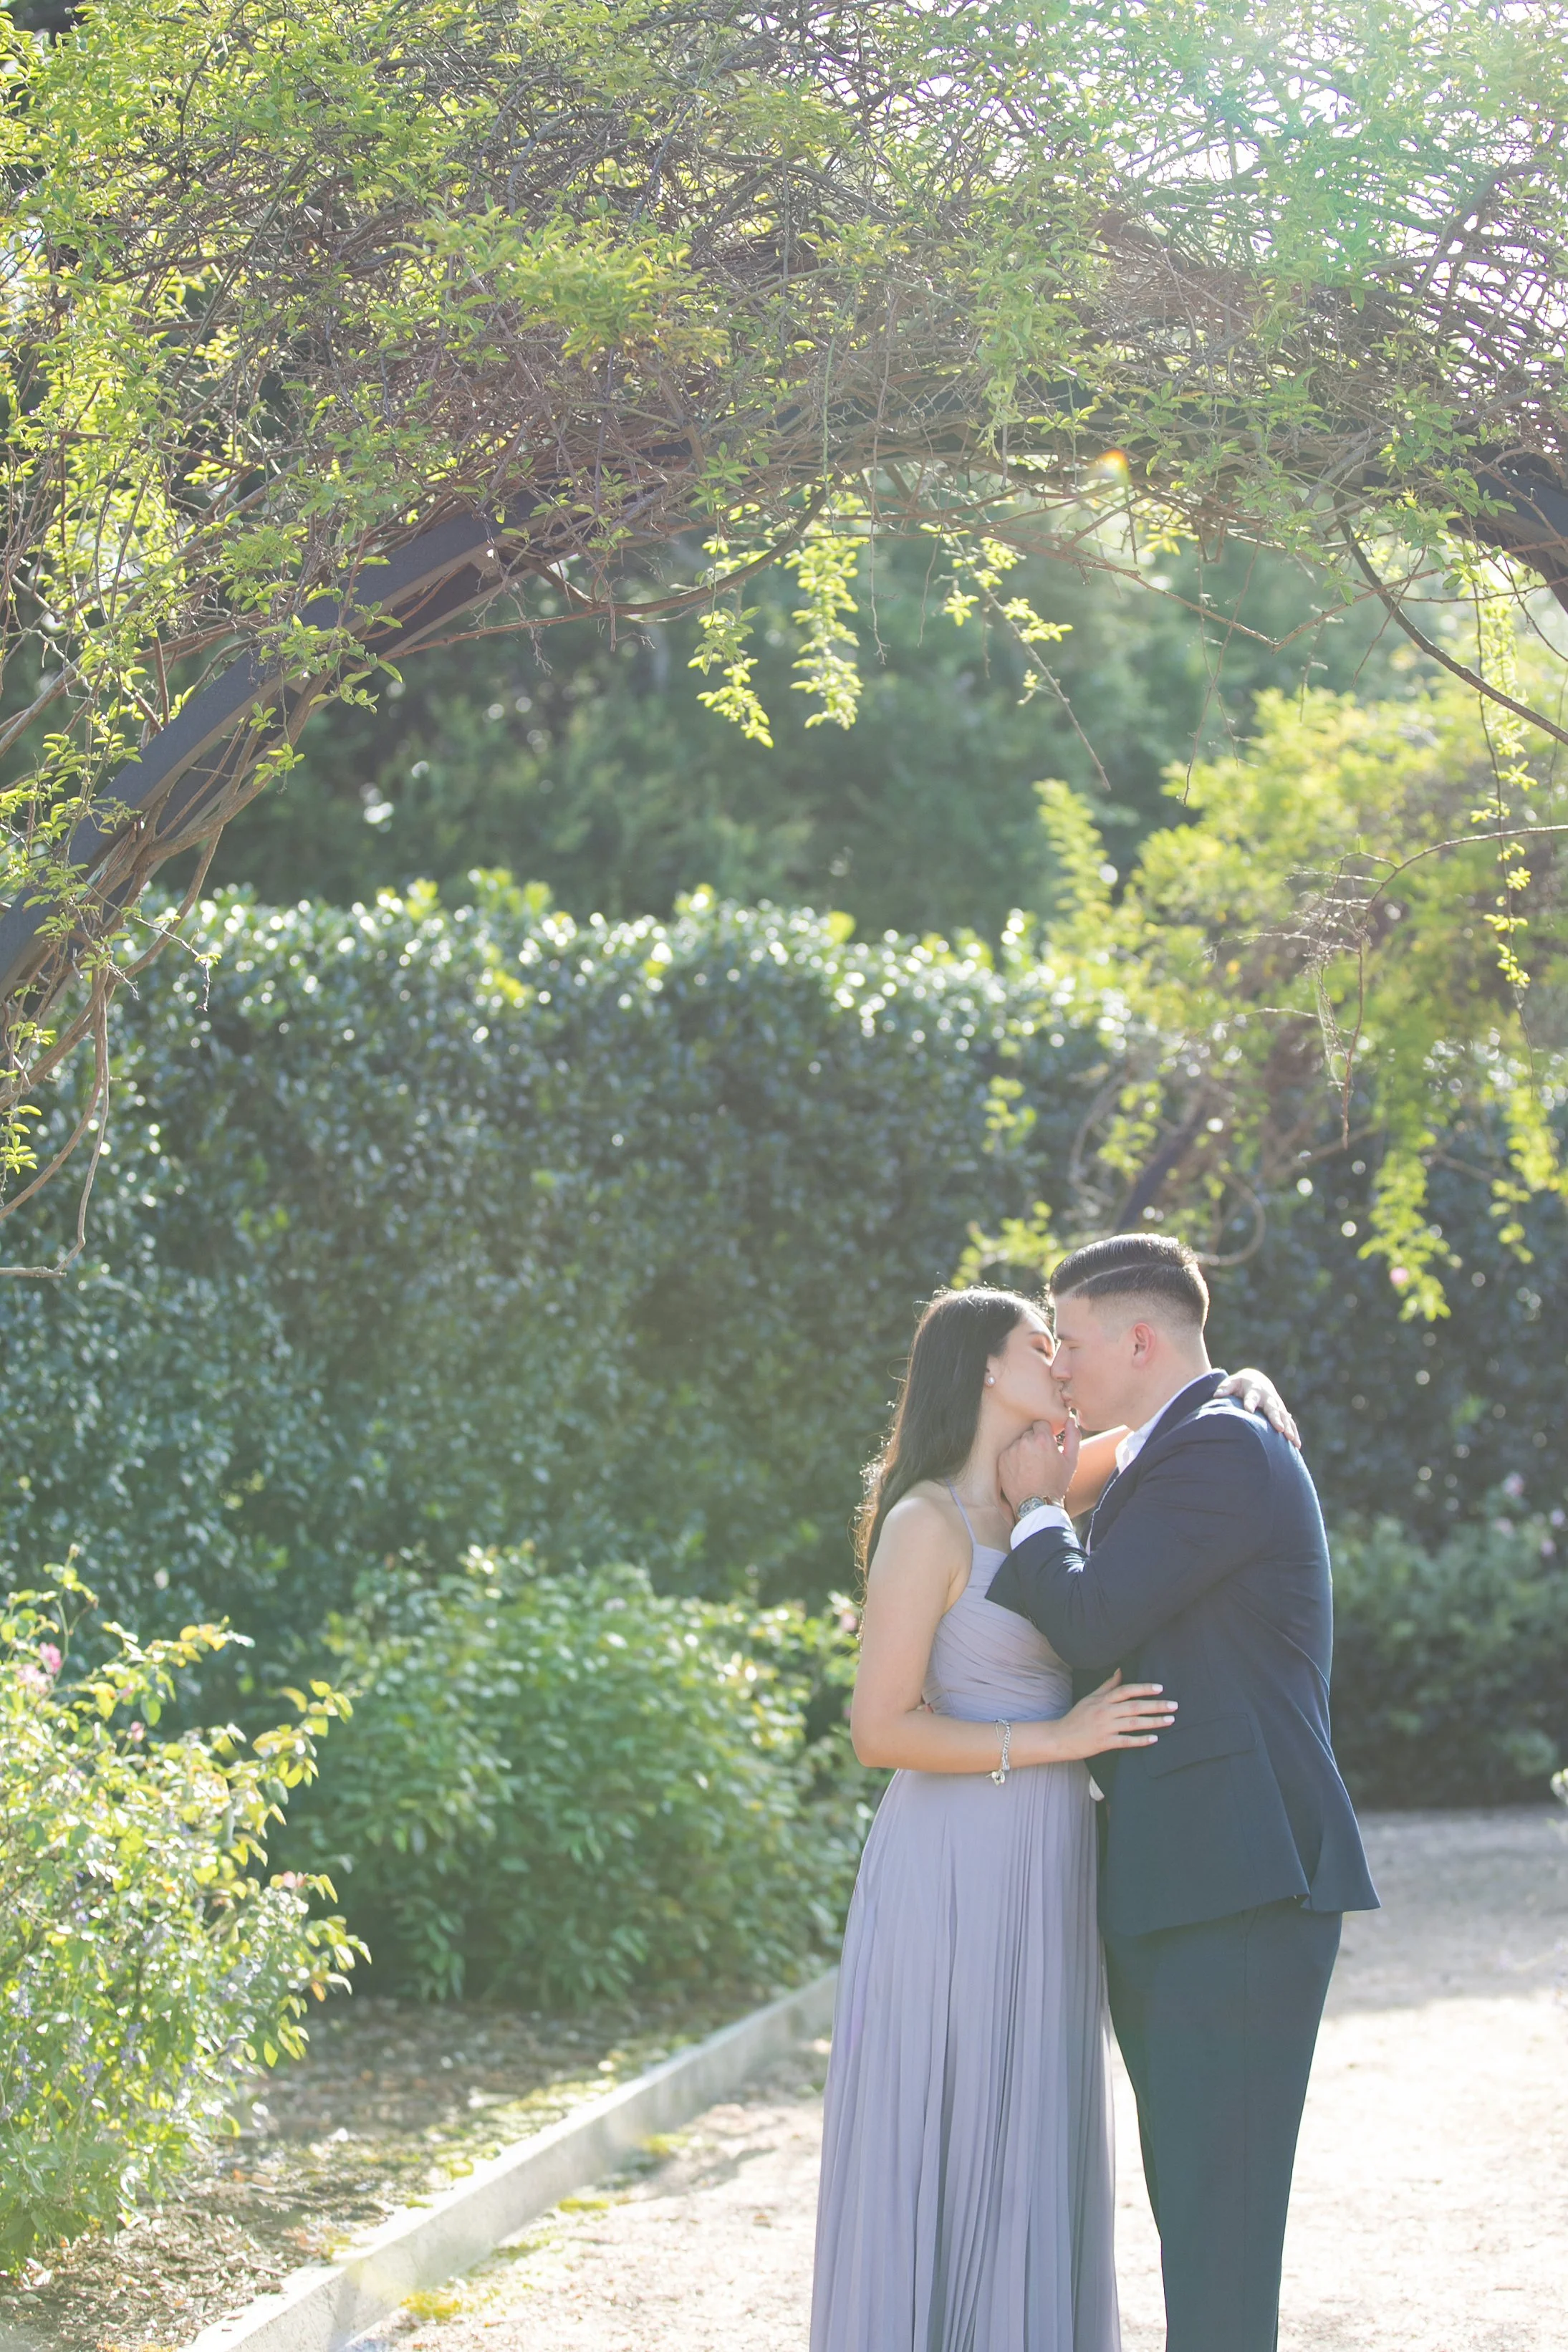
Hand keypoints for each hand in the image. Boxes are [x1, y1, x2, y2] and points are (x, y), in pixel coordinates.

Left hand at [998, 1416, 1079, 1513]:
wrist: (1037, 1505)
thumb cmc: (1056, 1483)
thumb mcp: (1071, 1461)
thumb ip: (1073, 1437)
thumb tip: (1070, 1420)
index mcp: (1043, 1439)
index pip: (1041, 1423)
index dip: (1045, 1434)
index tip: (1047, 1446)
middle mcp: (1025, 1441)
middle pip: (1029, 1433)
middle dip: (1035, 1442)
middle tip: (1040, 1459)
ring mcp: (1011, 1450)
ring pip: (1019, 1443)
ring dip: (1024, 1450)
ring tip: (1031, 1467)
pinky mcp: (1002, 1459)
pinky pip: (1009, 1452)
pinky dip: (1014, 1459)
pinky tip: (1021, 1471)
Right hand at [1055, 1668, 1177, 1760]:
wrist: (1060, 1737)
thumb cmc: (1076, 1717)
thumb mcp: (1090, 1698)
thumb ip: (1107, 1686)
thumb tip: (1121, 1670)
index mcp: (1102, 1700)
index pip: (1126, 1690)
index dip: (1143, 1688)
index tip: (1160, 1688)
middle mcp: (1105, 1712)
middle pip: (1134, 1706)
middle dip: (1156, 1705)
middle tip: (1174, 1706)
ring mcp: (1105, 1728)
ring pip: (1133, 1723)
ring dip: (1153, 1722)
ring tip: (1170, 1721)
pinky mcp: (1104, 1743)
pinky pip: (1126, 1741)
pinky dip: (1140, 1740)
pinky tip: (1154, 1739)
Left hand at [1219, 1367, 1300, 1448]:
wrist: (1256, 1380)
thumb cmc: (1240, 1384)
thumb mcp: (1232, 1383)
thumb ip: (1225, 1388)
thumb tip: (1216, 1395)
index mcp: (1253, 1391)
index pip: (1251, 1398)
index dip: (1249, 1404)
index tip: (1249, 1411)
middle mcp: (1268, 1397)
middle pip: (1272, 1408)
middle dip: (1276, 1418)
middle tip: (1280, 1429)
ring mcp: (1277, 1404)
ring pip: (1284, 1417)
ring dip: (1288, 1428)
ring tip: (1291, 1440)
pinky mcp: (1282, 1411)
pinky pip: (1290, 1422)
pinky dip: (1294, 1432)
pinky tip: (1297, 1445)